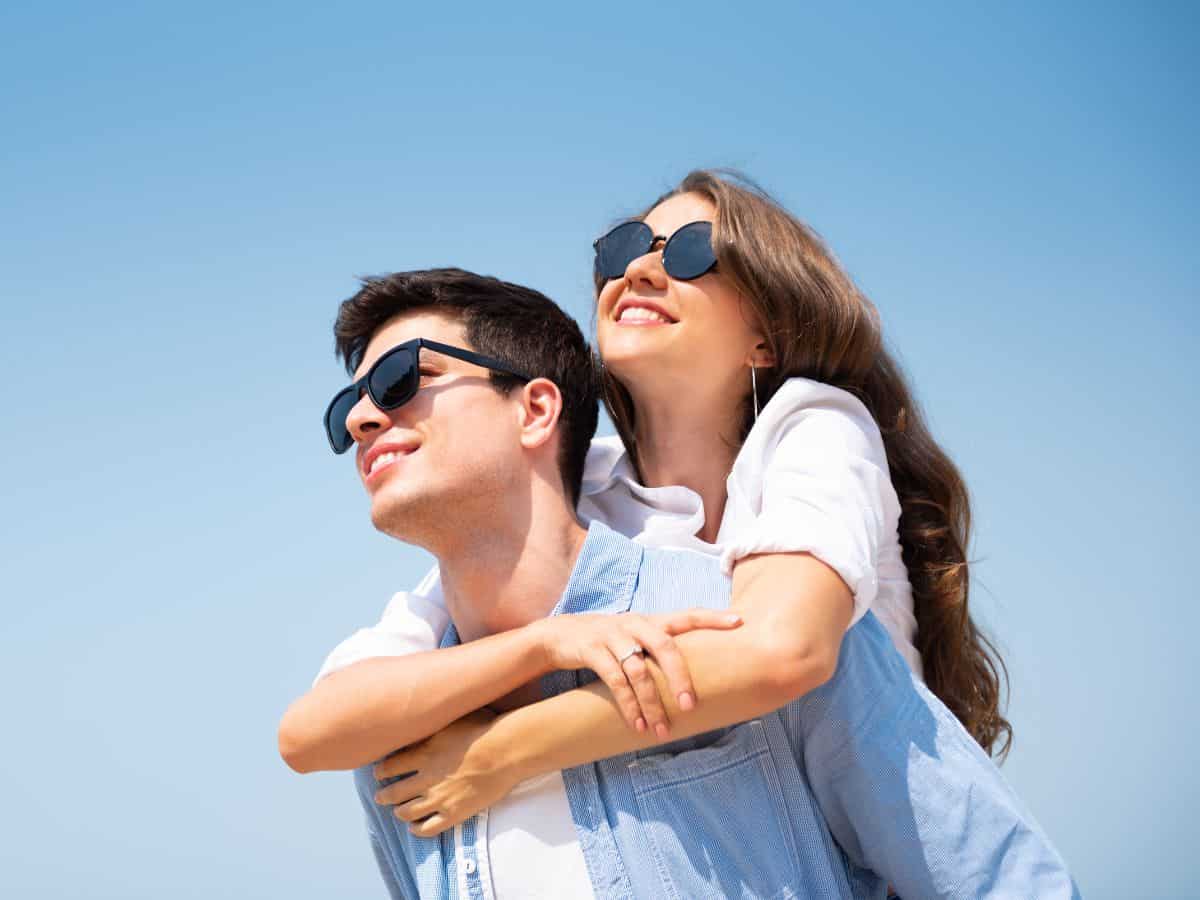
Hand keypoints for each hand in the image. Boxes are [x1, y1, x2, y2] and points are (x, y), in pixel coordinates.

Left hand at [373, 709, 510, 837]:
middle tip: (380, 796)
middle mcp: (426, 777)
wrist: (506, 750)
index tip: (378, 773)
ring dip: (399, 812)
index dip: (381, 771)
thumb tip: (420, 721)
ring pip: (407, 812)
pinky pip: (428, 828)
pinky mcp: (454, 813)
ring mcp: (439, 798)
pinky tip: (415, 827)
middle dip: (383, 795)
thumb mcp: (452, 720)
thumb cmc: (483, 729)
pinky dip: (417, 829)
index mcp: (424, 753)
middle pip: (394, 792)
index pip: (390, 766)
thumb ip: (433, 726)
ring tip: (398, 811)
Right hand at [535, 608, 741, 737]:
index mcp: (651, 620)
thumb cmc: (609, 642)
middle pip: (665, 646)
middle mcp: (635, 623)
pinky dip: (629, 705)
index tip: (739, 621)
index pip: (687, 615)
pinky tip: (638, 725)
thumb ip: (660, 648)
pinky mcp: (592, 650)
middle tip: (690, 706)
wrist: (560, 635)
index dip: (712, 617)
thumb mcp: (635, 638)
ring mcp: (613, 635)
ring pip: (639, 670)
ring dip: (651, 703)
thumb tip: (699, 676)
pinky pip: (615, 681)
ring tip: (662, 730)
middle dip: (680, 677)